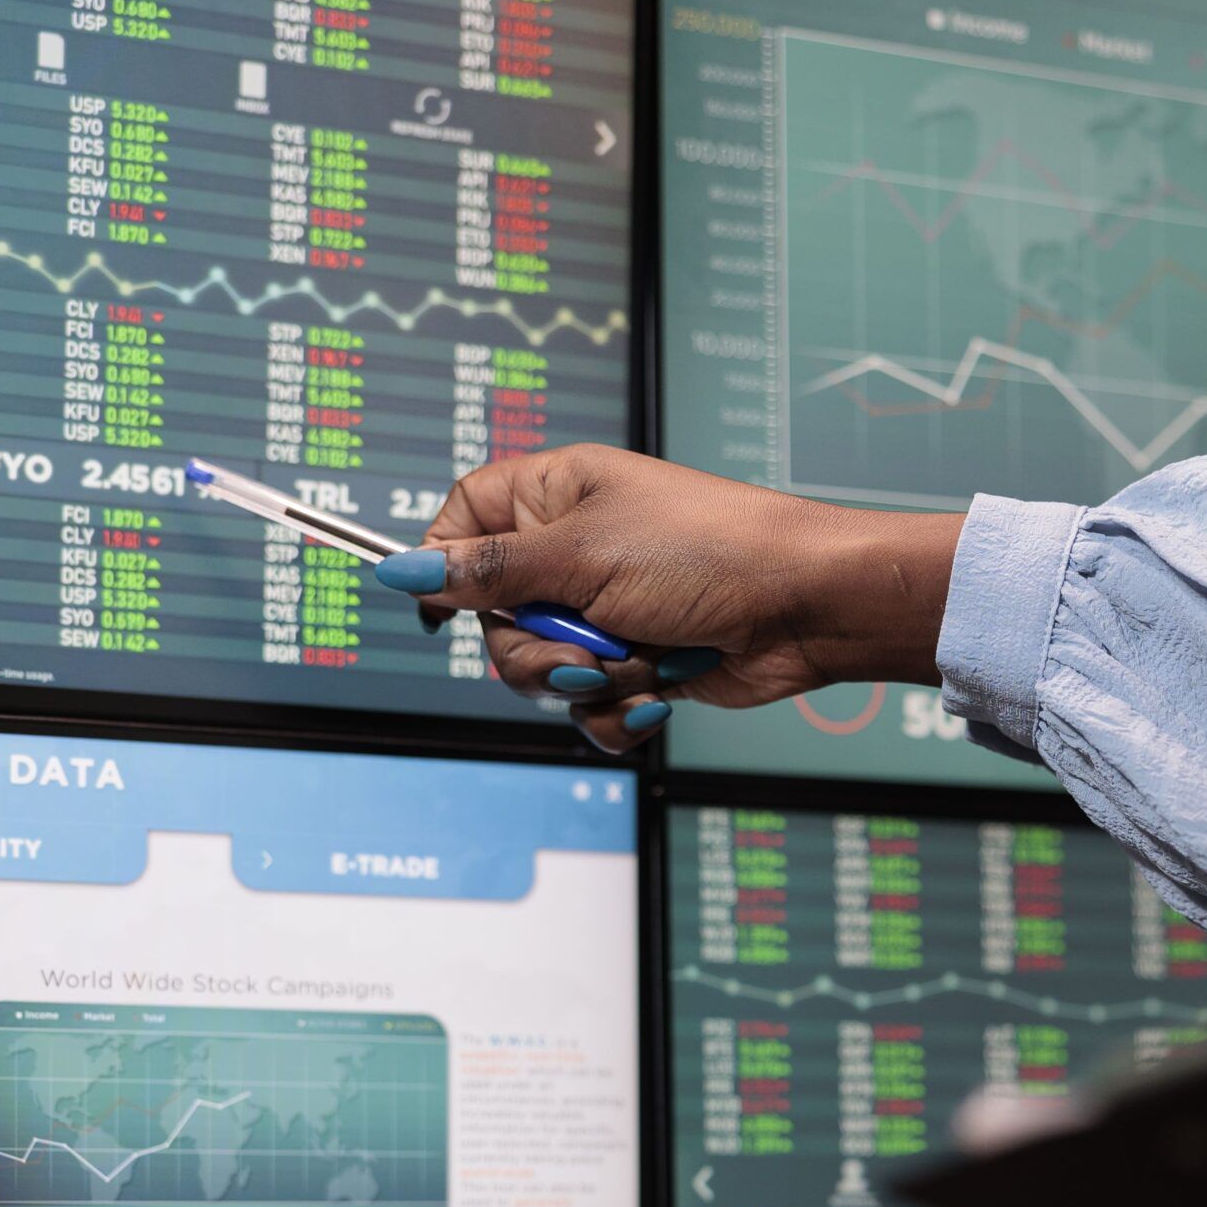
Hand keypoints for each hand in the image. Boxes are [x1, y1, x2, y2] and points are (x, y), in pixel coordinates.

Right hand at [390, 447, 962, 752]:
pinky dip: (619, 709)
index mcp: (554, 496)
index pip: (462, 524)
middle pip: (495, 620)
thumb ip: (487, 571)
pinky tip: (658, 691)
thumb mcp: (581, 556)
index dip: (448, 568)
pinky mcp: (636, 663)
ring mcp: (605, 612)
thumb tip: (402, 567)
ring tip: (638, 661)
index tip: (449, 609)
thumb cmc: (710, 552)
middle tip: (582, 647)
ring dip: (586, 682)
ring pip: (540, 673)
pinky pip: (589, 707)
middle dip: (535, 651)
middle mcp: (573, 553)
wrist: (804, 608)